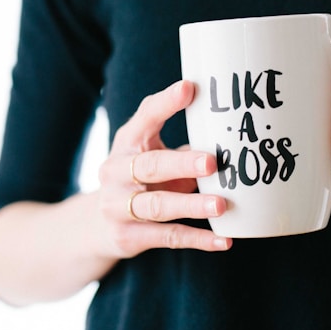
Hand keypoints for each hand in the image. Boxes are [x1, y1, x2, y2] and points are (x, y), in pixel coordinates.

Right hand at [96, 80, 232, 257]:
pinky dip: (198, 239)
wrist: (97, 226)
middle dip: (182, 164)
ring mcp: (117, 206)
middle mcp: (116, 172)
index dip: (166, 103)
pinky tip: (223, 240)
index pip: (144, 118)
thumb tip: (233, 135)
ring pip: (158, 206)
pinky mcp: (128, 236)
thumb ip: (183, 146)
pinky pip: (168, 237)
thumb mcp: (152, 155)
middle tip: (212, 162)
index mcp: (127, 143)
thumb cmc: (140, 180)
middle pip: (150, 166)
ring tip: (221, 205)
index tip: (190, 88)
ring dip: (191, 205)